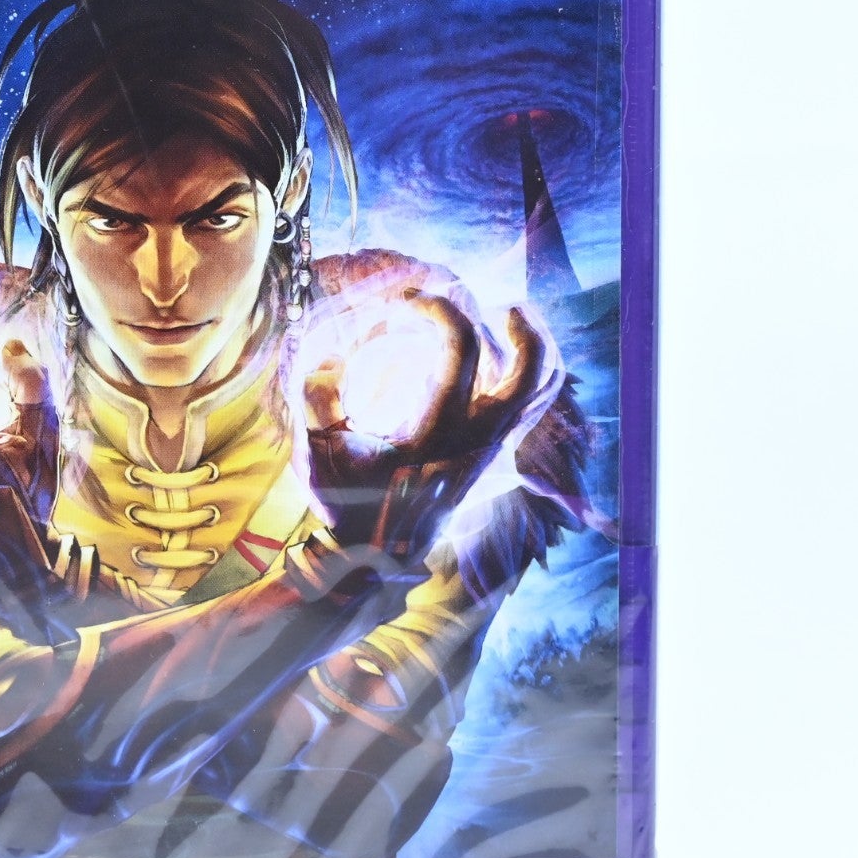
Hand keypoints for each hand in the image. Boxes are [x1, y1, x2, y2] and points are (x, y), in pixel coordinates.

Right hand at [304, 291, 546, 567]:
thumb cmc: (342, 499)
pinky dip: (531, 374)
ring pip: (541, 392)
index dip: (441, 310)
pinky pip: (531, 408)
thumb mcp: (317, 451)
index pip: (461, 353)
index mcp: (433, 435)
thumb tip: (328, 358)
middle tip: (497, 305)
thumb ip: (316, 400)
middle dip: (522, 329)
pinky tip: (505, 355)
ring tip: (514, 318)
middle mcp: (474, 443)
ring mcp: (490, 452)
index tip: (409, 301)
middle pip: (528, 375)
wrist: (374, 555)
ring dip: (537, 347)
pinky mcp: (494, 456)